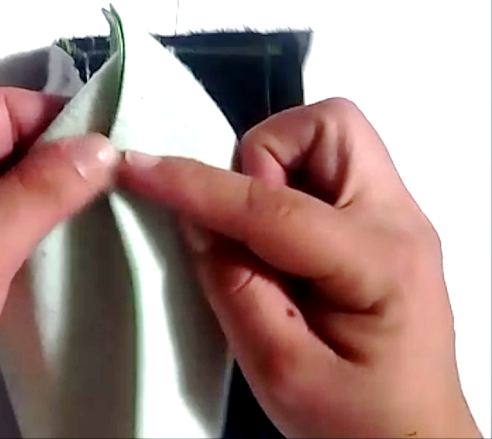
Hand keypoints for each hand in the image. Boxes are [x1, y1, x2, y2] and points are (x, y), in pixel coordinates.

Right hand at [118, 98, 479, 437]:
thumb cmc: (352, 420)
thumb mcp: (280, 370)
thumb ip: (233, 286)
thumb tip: (194, 217)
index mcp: (377, 264)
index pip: (273, 206)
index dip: (196, 184)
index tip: (135, 166)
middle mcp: (400, 219)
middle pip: (329, 125)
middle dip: (262, 157)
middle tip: (240, 227)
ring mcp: (399, 214)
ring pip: (328, 135)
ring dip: (275, 169)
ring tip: (261, 238)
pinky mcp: (384, 219)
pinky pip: (327, 166)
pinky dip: (287, 184)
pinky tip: (280, 243)